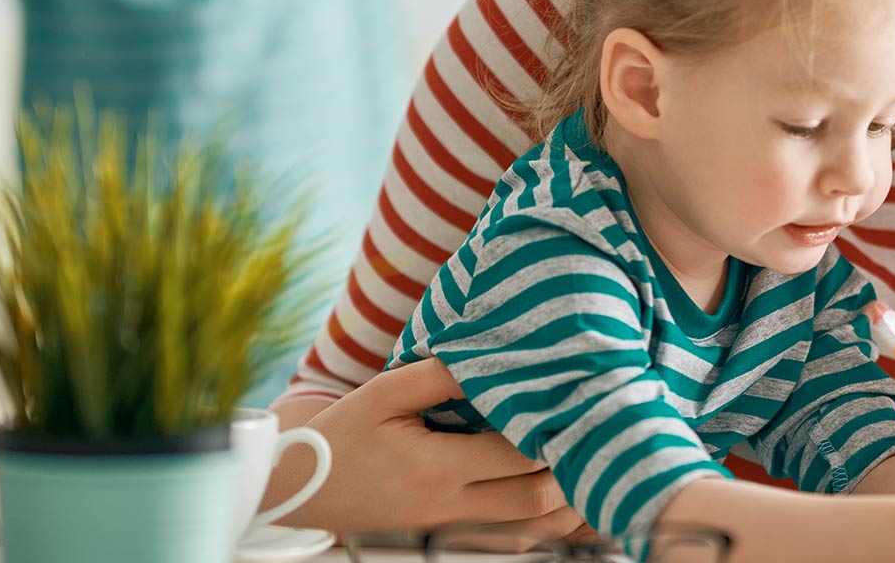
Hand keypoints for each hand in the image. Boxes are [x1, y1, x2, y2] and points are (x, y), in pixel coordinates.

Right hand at [264, 360, 586, 540]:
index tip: (581, 398)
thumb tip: (494, 353)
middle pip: (538, 499)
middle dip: (574, 467)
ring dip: (567, 501)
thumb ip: (441, 374)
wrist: (297, 491)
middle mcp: (450, 508)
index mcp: (436, 469)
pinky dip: (543, 522)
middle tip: (597, 428)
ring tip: (591, 460)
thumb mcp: (384, 393)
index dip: (557, 429)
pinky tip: (563, 493)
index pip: (520, 455)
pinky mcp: (448, 539)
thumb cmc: (341, 434)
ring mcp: (451, 530)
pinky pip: (512, 541)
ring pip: (533, 531)